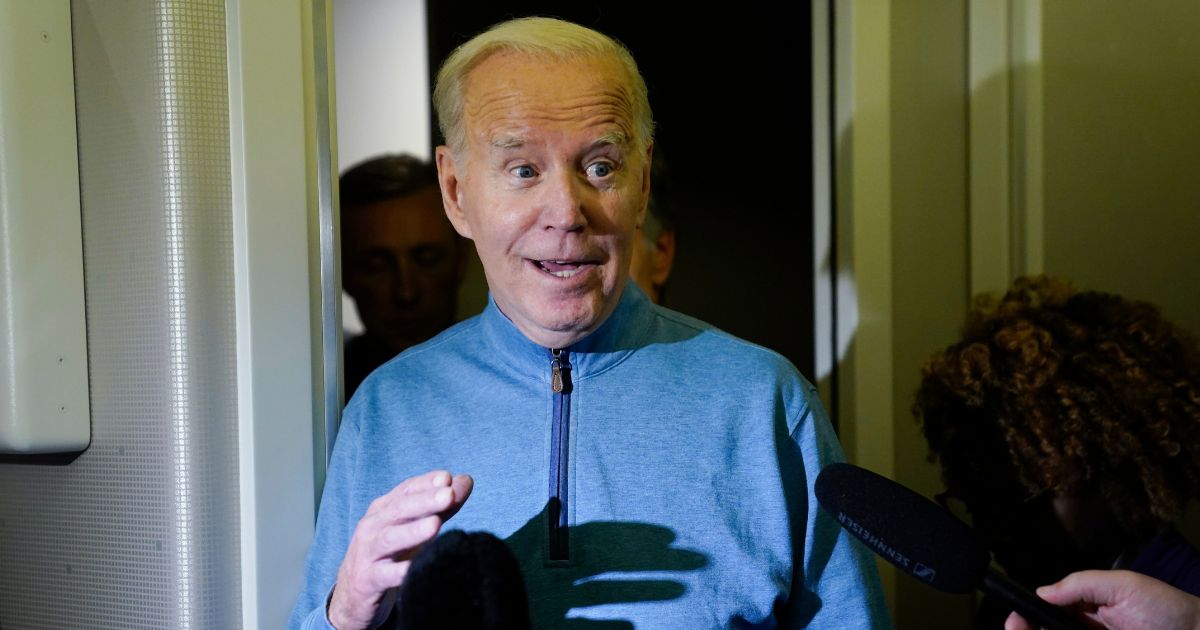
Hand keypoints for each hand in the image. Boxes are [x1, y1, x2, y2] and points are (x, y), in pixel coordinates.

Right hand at [328, 470, 472, 629]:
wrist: (352, 595)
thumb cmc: (389, 555)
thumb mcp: (411, 528)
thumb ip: (440, 506)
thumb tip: (465, 480)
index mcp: (383, 509)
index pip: (406, 490)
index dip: (426, 483)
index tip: (447, 478)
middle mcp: (373, 526)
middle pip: (399, 509)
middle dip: (424, 501)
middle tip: (448, 495)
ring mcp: (368, 553)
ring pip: (390, 539)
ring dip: (413, 531)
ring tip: (435, 525)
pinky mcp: (368, 580)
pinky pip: (385, 575)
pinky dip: (400, 572)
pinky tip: (416, 569)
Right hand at [1004, 570, 1199, 629]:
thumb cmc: (1165, 608)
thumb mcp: (1123, 586)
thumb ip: (1081, 585)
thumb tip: (1041, 592)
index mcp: (1086, 605)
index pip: (1048, 608)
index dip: (1029, 612)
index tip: (1016, 619)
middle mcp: (1085, 627)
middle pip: (1047, 628)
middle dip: (1026, 628)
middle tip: (1017, 629)